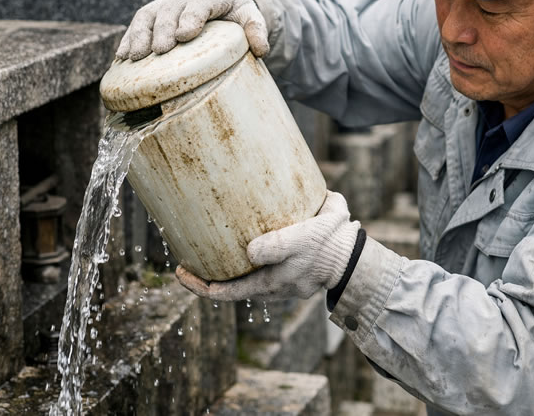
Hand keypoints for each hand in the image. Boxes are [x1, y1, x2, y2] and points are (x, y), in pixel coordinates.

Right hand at [116, 0, 268, 60]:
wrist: (221, 6)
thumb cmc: (237, 15)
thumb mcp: (252, 18)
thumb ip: (258, 30)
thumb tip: (261, 49)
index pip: (201, 1)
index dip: (191, 16)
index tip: (183, 35)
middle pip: (170, 9)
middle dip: (162, 29)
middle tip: (160, 51)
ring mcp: (166, 2)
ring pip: (148, 15)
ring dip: (139, 35)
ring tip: (135, 57)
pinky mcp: (153, 13)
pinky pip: (138, 23)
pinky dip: (129, 39)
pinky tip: (122, 57)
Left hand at [176, 191, 359, 300]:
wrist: (354, 254)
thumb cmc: (326, 243)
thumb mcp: (302, 241)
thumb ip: (276, 246)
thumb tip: (249, 250)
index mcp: (267, 283)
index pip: (222, 293)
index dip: (197, 285)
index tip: (179, 271)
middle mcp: (269, 287)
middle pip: (229, 287)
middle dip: (206, 276)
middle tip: (184, 259)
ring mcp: (279, 282)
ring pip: (243, 279)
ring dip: (224, 269)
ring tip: (205, 249)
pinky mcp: (288, 270)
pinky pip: (258, 269)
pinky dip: (243, 261)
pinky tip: (238, 241)